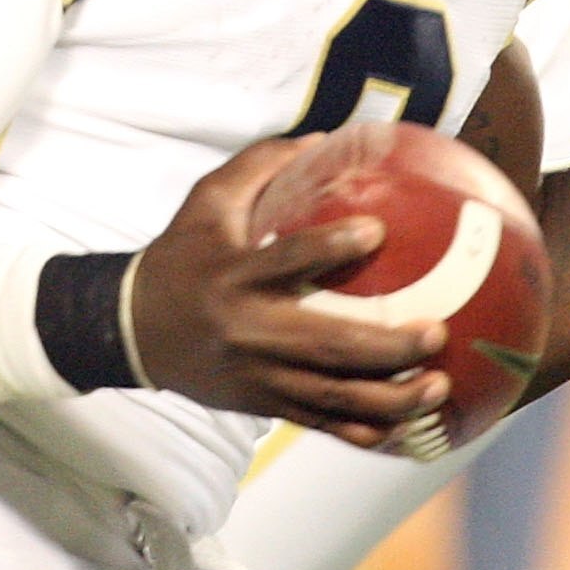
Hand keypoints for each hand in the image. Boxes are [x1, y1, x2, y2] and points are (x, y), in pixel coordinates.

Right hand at [128, 138, 449, 448]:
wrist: (132, 329)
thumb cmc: (181, 257)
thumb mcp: (206, 203)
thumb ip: (260, 168)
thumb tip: (324, 140)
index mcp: (234, 275)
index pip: (286, 261)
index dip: (331, 247)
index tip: (377, 231)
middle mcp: (249, 330)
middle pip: (326, 346)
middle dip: (387, 347)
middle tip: (437, 333)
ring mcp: (258, 375)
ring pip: (332, 397)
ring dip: (391, 399)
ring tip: (438, 385)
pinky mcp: (263, 405)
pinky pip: (322, 424)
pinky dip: (365, 429)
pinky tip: (407, 424)